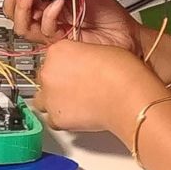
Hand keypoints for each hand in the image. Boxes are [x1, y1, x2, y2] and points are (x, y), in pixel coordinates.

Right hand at [2, 0, 142, 53]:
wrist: (128, 35)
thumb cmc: (110, 16)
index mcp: (49, 1)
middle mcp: (46, 16)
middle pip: (14, 9)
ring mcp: (52, 31)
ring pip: (22, 24)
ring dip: (24, 4)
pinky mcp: (60, 43)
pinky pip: (46, 30)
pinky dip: (50, 14)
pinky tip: (57, 3)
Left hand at [33, 40, 165, 133]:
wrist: (127, 95)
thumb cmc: (121, 72)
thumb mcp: (99, 50)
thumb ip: (82, 56)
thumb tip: (81, 64)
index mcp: (58, 50)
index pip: (51, 57)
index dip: (64, 65)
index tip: (72, 72)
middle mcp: (48, 72)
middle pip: (45, 78)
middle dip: (58, 83)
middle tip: (77, 87)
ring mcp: (50, 96)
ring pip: (43, 100)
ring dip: (56, 100)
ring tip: (77, 102)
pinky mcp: (56, 118)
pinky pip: (53, 119)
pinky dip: (63, 118)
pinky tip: (79, 114)